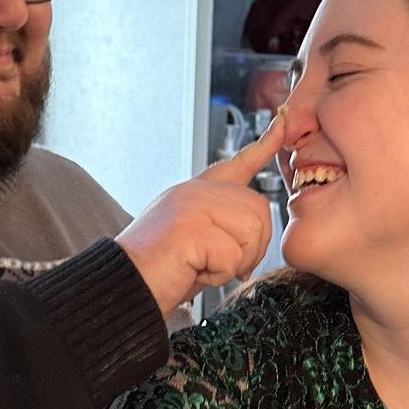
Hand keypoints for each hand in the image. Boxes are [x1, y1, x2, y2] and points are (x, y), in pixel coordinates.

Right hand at [116, 115, 285, 315]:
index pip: (238, 163)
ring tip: (201, 266)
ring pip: (251, 233)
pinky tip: (192, 270)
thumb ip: (226, 227)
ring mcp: (191, 204)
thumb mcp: (199, 242)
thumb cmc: (161, 272)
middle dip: (252, 248)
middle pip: (259, 210)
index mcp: (196, 192)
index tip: (284, 120)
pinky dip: (217, 275)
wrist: (124, 288)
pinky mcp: (190, 226)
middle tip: (220, 265)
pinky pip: (232, 256)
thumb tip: (258, 232)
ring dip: (234, 263)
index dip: (265, 143)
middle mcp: (194, 191)